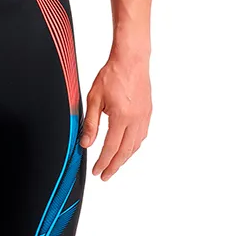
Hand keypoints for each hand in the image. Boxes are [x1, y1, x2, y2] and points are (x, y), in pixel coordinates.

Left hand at [79, 55, 150, 179]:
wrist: (131, 60)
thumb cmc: (112, 74)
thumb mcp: (94, 98)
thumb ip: (91, 123)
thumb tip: (86, 143)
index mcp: (121, 117)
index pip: (111, 148)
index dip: (103, 163)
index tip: (97, 172)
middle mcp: (136, 120)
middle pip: (125, 152)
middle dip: (114, 166)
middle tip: (106, 175)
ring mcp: (144, 117)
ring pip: (136, 146)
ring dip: (125, 157)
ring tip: (114, 164)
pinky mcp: (148, 112)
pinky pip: (142, 136)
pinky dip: (133, 146)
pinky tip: (127, 147)